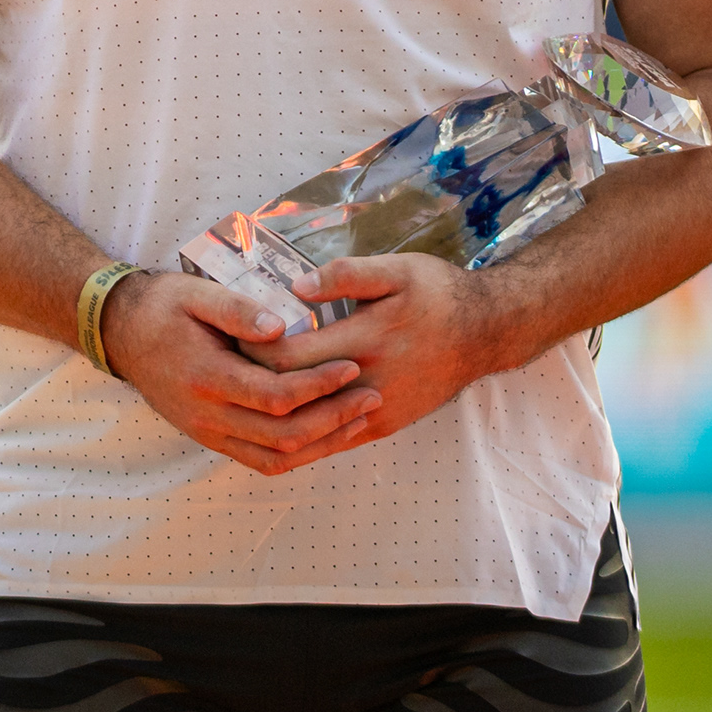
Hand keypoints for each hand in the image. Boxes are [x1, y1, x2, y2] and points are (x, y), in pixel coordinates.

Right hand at [99, 269, 381, 474]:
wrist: (119, 332)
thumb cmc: (162, 308)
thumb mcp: (196, 294)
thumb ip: (238, 310)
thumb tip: (282, 327)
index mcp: (205, 377)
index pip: (275, 397)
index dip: (319, 387)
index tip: (351, 367)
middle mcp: (206, 414)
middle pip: (283, 435)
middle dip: (334, 419)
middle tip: (371, 396)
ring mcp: (207, 432)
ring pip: (276, 457)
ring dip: (324, 444)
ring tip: (359, 420)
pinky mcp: (211, 437)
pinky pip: (261, 461)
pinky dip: (299, 454)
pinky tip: (326, 435)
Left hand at [242, 253, 526, 450]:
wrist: (487, 334)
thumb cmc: (439, 295)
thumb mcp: (397, 271)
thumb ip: (346, 275)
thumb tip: (298, 287)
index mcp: (365, 340)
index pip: (286, 358)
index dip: (250, 349)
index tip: (228, 334)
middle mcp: (368, 382)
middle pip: (288, 395)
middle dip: (251, 381)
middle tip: (223, 363)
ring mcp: (377, 410)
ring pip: (306, 428)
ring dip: (270, 412)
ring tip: (241, 388)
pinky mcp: (384, 424)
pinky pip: (332, 440)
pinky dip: (300, 431)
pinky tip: (275, 414)